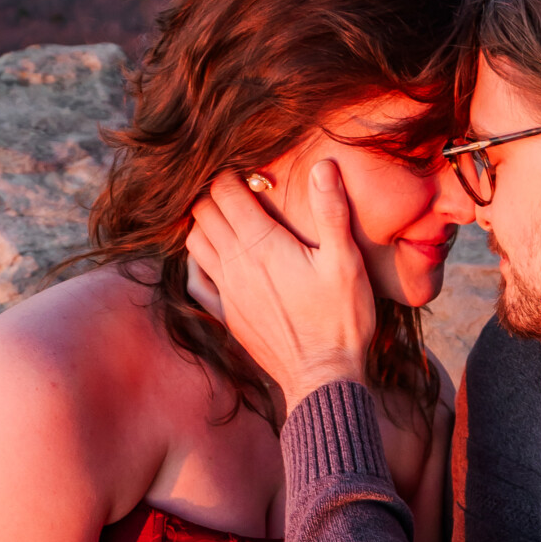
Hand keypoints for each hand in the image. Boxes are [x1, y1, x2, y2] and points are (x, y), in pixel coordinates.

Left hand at [187, 162, 373, 410]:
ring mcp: (227, 291)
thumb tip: (323, 165)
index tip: (250, 172)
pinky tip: (213, 258)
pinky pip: (195, 280)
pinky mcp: (227, 315)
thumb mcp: (345, 261)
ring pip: (195, 242)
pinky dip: (197, 261)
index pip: (226, 192)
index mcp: (262, 244)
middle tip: (238, 190)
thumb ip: (331, 210)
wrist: (323, 376)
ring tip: (227, 217)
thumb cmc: (341, 319)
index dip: (232, 174)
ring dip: (204, 223)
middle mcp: (235, 264)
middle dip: (215, 193)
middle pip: (204, 212)